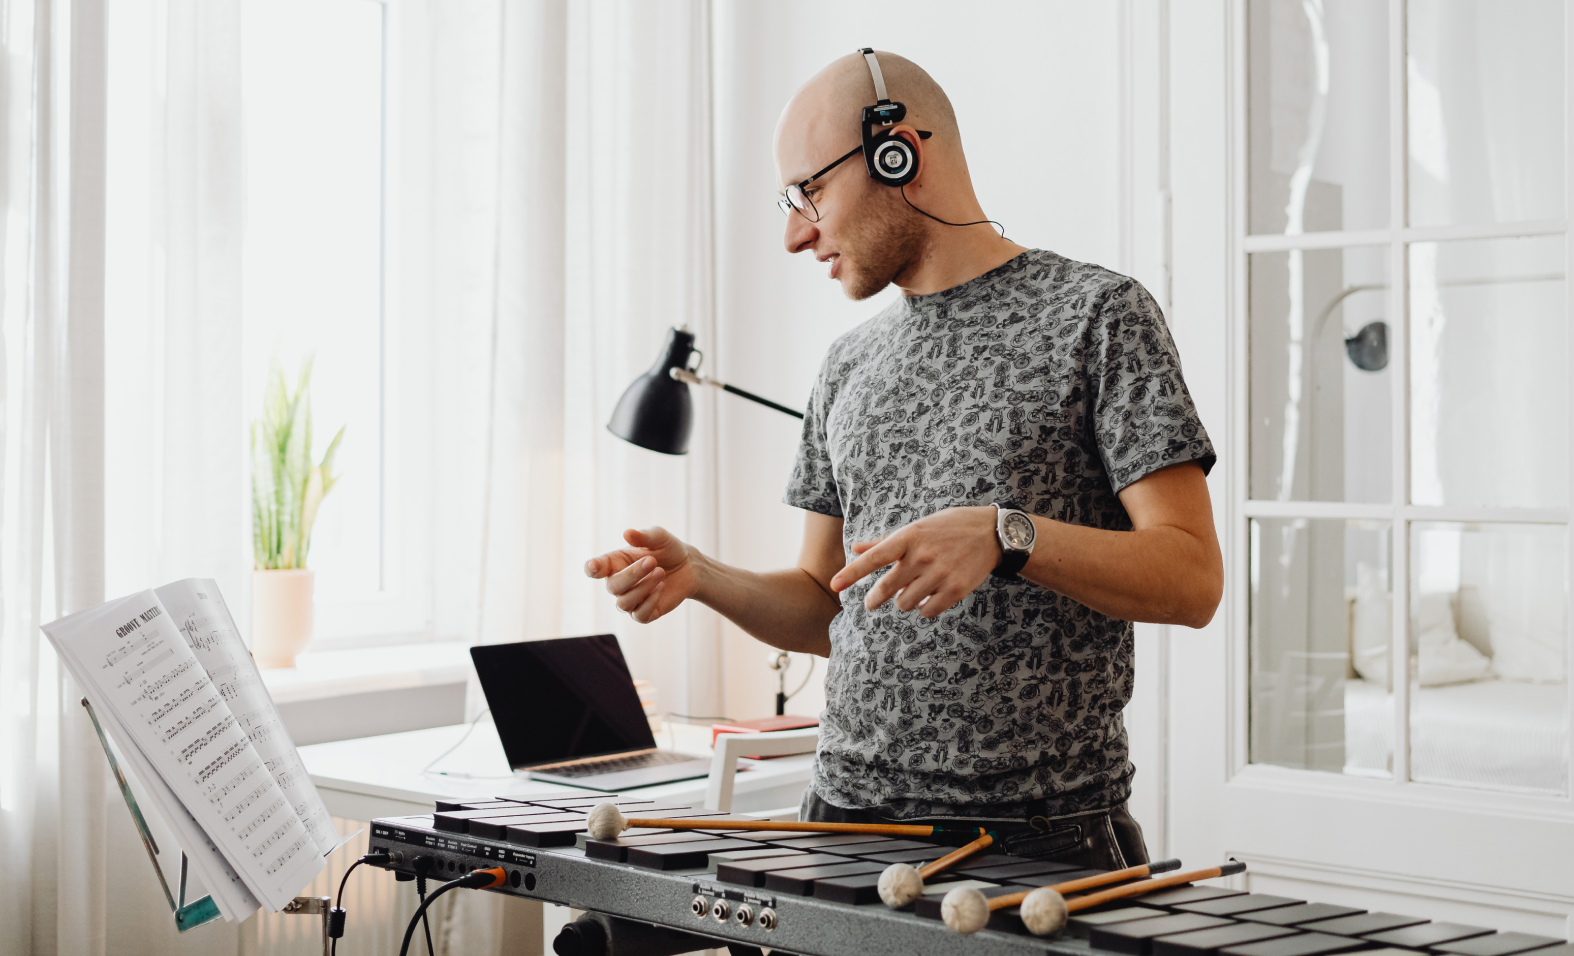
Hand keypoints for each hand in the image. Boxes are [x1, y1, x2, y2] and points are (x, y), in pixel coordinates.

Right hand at [584, 527, 699, 623]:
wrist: (688, 566)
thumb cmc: (667, 549)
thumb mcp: (659, 538)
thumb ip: (644, 536)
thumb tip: (628, 533)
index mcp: (614, 563)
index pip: (594, 569)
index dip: (592, 568)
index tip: (594, 566)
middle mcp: (619, 583)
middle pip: (613, 587)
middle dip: (632, 574)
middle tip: (652, 561)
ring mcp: (631, 600)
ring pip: (624, 603)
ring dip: (643, 587)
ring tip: (661, 572)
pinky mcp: (645, 613)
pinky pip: (639, 615)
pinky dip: (650, 601)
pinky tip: (661, 587)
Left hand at [828, 506, 1000, 617]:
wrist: (991, 533)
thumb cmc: (948, 528)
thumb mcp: (917, 528)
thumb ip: (885, 541)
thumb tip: (855, 546)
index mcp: (909, 537)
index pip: (874, 557)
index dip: (852, 573)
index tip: (834, 585)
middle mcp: (922, 556)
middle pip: (888, 588)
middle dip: (875, 599)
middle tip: (872, 602)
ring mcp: (940, 574)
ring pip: (906, 603)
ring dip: (905, 601)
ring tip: (913, 590)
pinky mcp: (955, 590)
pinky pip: (927, 611)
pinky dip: (924, 609)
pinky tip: (928, 599)